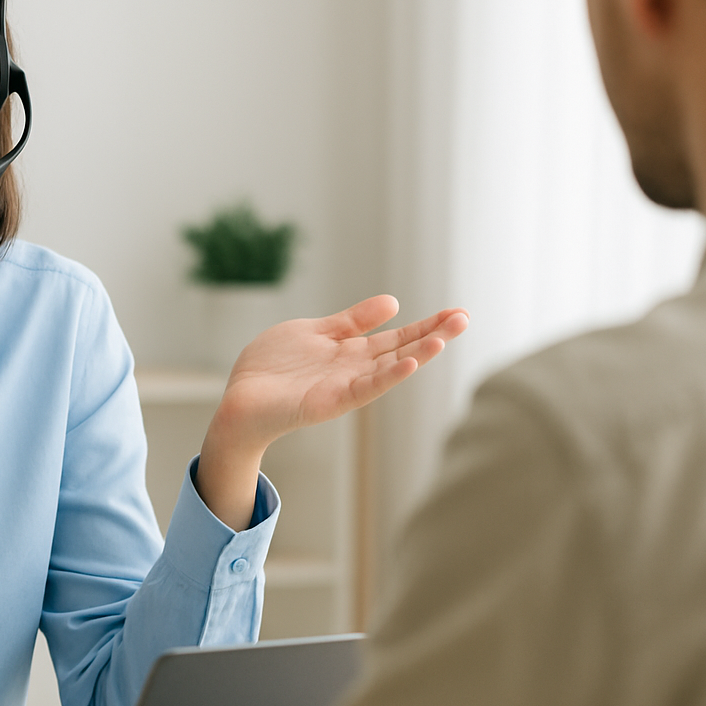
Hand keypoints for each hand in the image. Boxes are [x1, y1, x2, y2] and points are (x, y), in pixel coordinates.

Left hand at [195, 296, 467, 529]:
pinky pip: (363, 389)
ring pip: (388, 370)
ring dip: (417, 356)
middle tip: (466, 318)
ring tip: (443, 340)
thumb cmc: (273, 367)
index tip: (457, 313)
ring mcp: (344, 387)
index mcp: (351, 353)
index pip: (397, 338)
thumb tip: (394, 302)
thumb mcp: (316, 332)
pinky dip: (386, 378)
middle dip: (433, 336)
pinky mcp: (329, 402)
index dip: (426, 325)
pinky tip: (407, 365)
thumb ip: (352, 321)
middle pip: (402, 351)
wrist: (239, 400)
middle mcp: (354, 370)